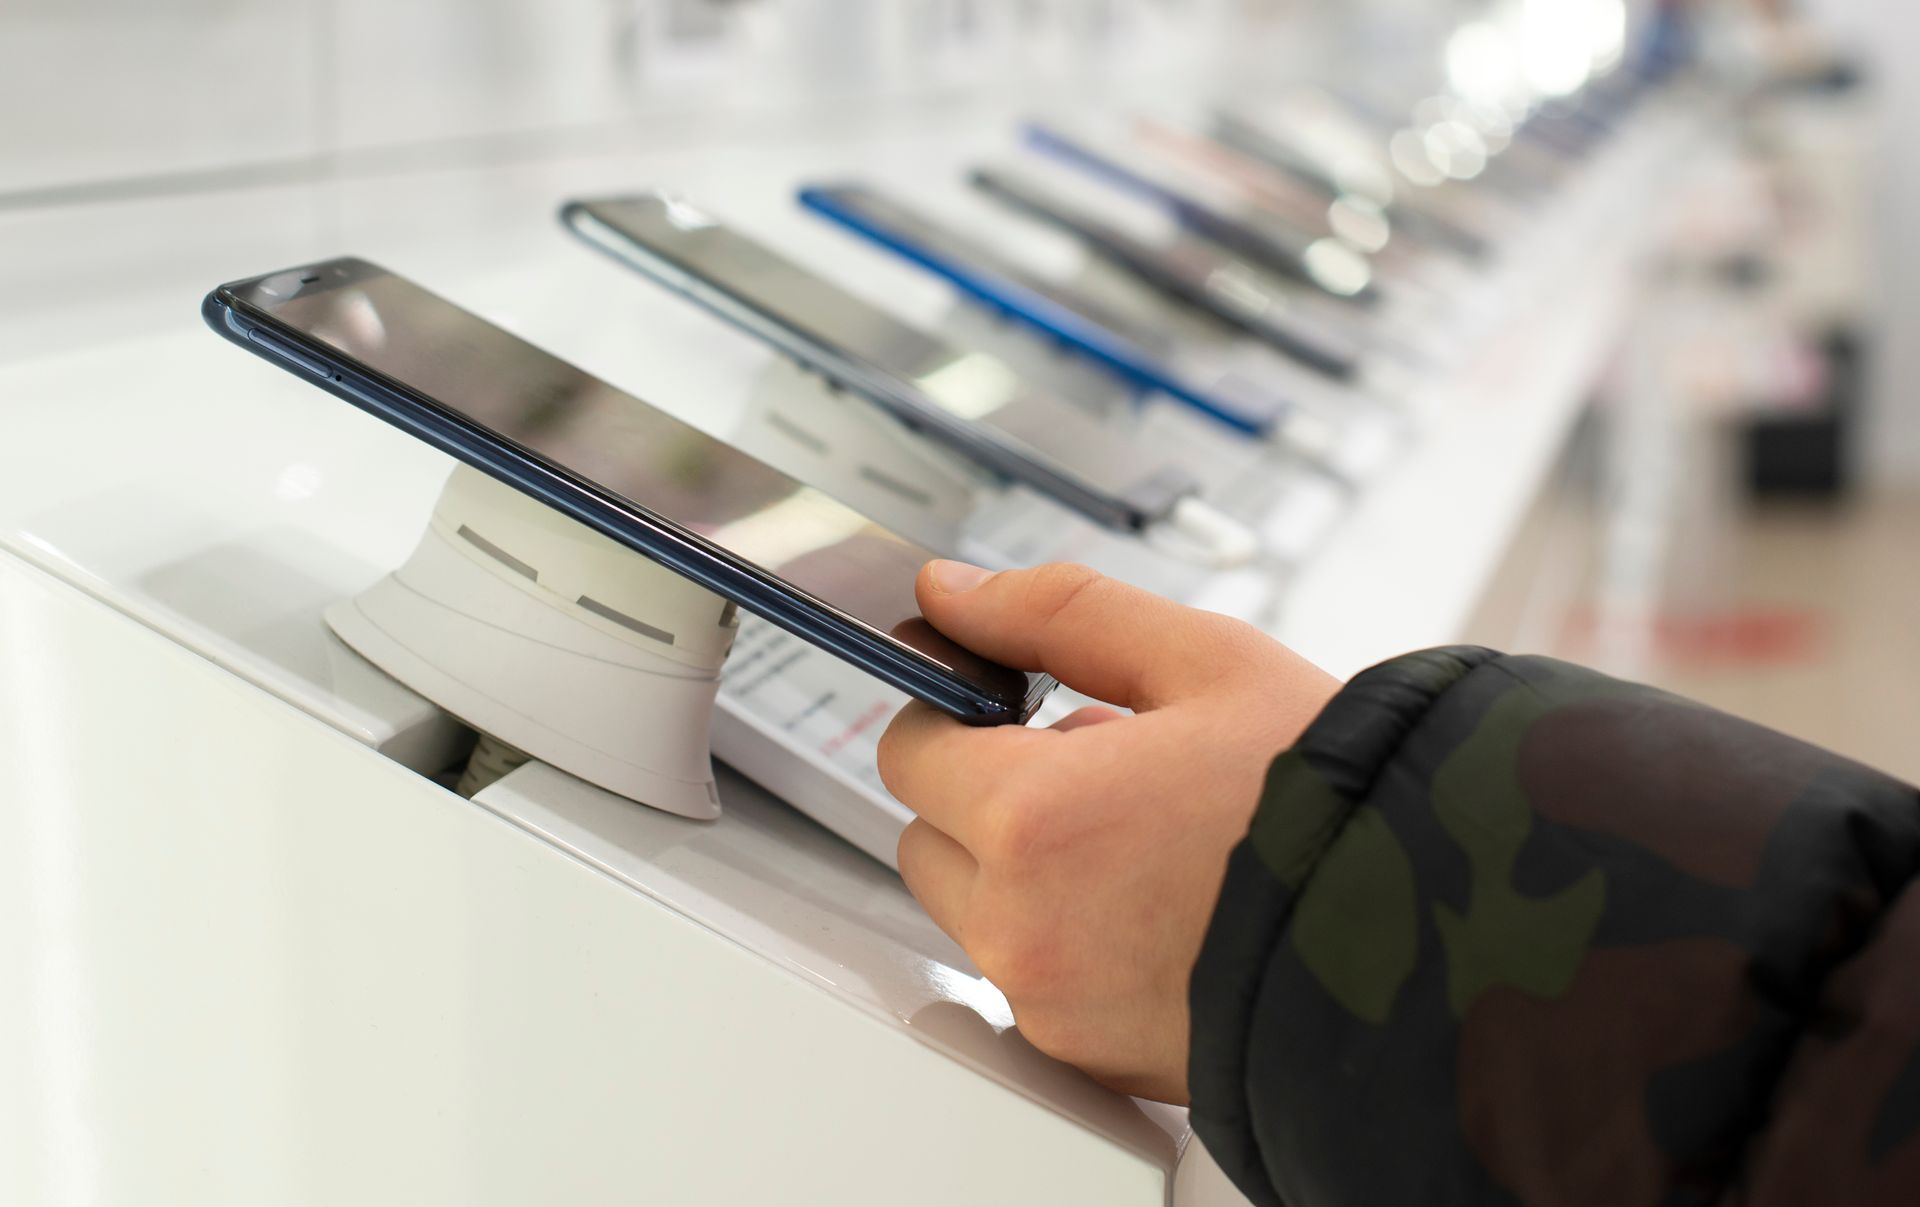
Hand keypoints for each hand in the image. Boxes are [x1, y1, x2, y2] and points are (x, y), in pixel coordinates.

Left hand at [878, 561, 1340, 1102]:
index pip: (910, 749)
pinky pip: (1035, 980)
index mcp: (1032, 818)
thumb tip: (950, 593)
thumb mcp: (1205, 662)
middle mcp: (1021, 926)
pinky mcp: (1089, 1057)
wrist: (1440, 941)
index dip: (960, 716)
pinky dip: (1071, 940)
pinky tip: (1163, 907)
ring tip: (1148, 840)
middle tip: (1103, 774)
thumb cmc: (1337, 803)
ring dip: (1028, 871)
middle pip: (929, 837)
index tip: (1015, 710)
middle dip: (991, 797)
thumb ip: (1057, 612)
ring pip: (978, 912)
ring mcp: (1052, 1004)